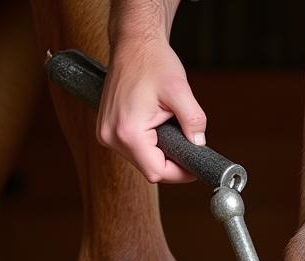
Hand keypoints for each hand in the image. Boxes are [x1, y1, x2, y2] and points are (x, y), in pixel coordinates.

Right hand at [97, 36, 206, 183]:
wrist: (133, 42)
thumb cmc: (153, 61)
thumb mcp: (180, 90)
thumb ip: (193, 120)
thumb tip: (199, 145)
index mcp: (127, 131)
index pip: (157, 171)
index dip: (179, 173)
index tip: (194, 167)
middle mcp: (111, 136)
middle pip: (148, 168)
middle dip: (170, 162)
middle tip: (188, 147)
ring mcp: (105, 134)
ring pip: (141, 161)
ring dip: (159, 153)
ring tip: (169, 131)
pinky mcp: (106, 129)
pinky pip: (132, 150)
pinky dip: (148, 145)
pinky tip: (156, 130)